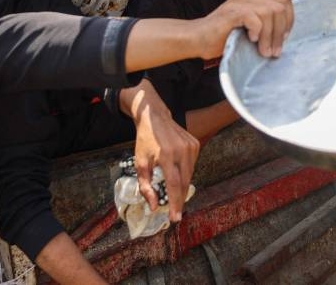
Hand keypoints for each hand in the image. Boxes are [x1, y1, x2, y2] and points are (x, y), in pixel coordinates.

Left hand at [121, 79, 199, 222]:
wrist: (155, 117)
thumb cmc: (145, 141)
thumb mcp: (139, 163)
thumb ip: (145, 187)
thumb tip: (153, 206)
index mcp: (166, 155)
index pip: (174, 184)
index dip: (175, 203)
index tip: (175, 218)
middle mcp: (182, 151)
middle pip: (184, 182)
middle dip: (179, 199)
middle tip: (174, 212)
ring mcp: (191, 146)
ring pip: (190, 175)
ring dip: (182, 188)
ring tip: (174, 196)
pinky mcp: (196, 144)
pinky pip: (192, 166)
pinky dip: (185, 175)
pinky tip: (178, 176)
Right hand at [197, 0, 293, 58]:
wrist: (197, 40)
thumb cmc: (223, 38)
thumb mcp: (250, 30)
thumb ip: (266, 26)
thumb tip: (285, 37)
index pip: (284, 1)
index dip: (289, 21)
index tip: (283, 39)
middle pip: (280, 7)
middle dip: (281, 31)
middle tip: (274, 51)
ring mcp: (239, 2)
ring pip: (269, 12)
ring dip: (270, 36)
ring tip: (264, 52)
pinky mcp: (231, 12)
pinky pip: (254, 18)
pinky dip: (257, 31)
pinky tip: (250, 40)